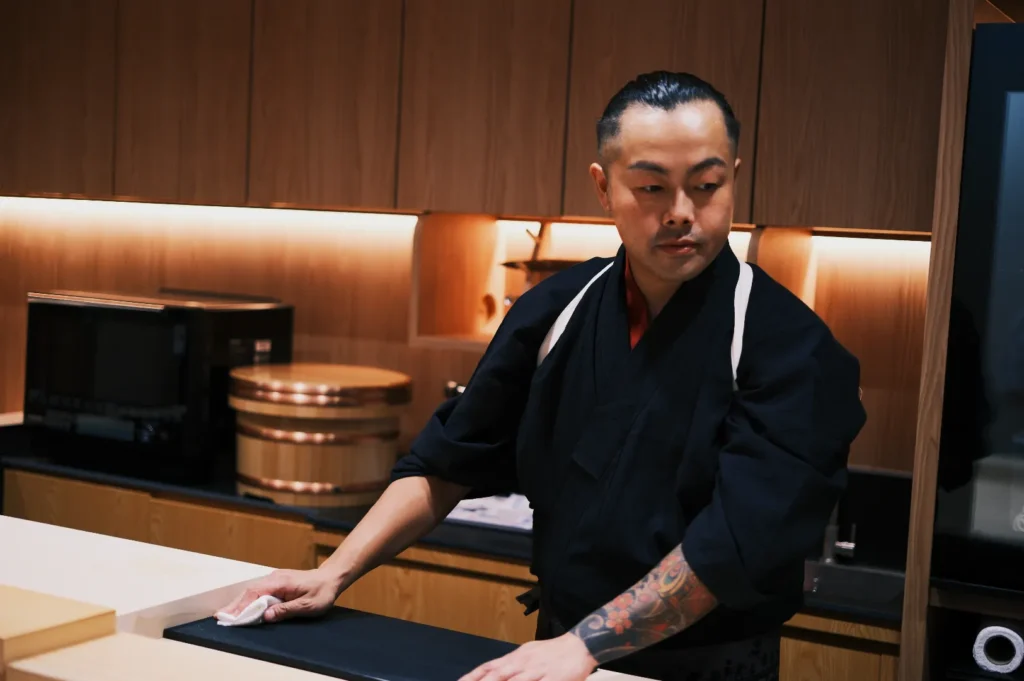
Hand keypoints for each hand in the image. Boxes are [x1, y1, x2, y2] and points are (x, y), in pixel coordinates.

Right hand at [219, 566, 342, 622]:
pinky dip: (249, 599)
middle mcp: (275, 578)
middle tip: (220, 617)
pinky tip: (244, 608)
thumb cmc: (322, 592)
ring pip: (253, 590)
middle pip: (250, 591)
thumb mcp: (308, 605)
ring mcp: (275, 579)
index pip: (255, 593)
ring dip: (240, 602)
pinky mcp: (277, 582)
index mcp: (280, 582)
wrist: (331, 578)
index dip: (241, 606)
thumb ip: (286, 610)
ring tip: (227, 615)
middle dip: (235, 604)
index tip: (230, 617)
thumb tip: (266, 616)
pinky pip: (259, 591)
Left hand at [459, 633, 598, 680]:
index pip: (489, 667)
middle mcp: (523, 663)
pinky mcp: (552, 679)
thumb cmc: (552, 652)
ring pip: (515, 680)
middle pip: (497, 675)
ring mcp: (537, 671)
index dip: (473, 676)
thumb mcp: (528, 654)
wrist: (579, 646)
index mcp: (516, 657)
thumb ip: (512, 665)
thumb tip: (494, 673)